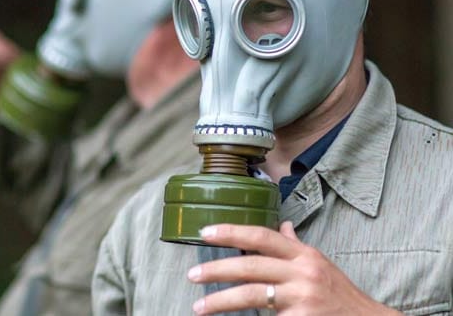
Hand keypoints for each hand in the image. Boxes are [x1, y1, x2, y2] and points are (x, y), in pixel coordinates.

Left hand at [188, 222, 401, 314]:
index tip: (204, 233)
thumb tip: (282, 226)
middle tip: (192, 276)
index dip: (231, 232)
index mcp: (304, 255)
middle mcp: (303, 273)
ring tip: (200, 307)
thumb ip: (296, 247)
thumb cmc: (340, 295)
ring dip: (221, 301)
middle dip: (217, 270)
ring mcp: (303, 299)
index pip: (261, 236)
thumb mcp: (320, 265)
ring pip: (253, 296)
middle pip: (251, 266)